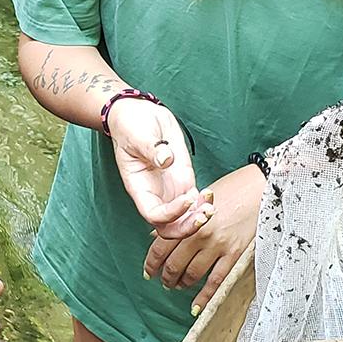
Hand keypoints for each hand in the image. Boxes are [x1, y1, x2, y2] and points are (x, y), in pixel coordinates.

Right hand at [107, 97, 208, 237]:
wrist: (139, 114)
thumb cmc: (132, 126)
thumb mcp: (138, 134)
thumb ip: (151, 149)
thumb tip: (166, 160)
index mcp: (139, 188)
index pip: (154, 214)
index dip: (171, 213)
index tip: (187, 198)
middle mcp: (155, 194)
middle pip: (169, 226)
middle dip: (186, 227)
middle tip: (203, 215)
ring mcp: (170, 189)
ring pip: (183, 218)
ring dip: (198, 218)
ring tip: (210, 207)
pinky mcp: (182, 180)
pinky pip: (194, 202)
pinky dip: (203, 203)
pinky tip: (210, 194)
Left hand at [145, 163, 265, 311]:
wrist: (262, 187)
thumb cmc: (231, 188)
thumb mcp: (200, 198)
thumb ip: (180, 219)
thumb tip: (157, 237)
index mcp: (188, 218)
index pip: (160, 246)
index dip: (151, 262)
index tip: (148, 271)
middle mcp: (199, 234)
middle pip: (174, 264)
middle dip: (166, 276)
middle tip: (164, 281)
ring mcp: (217, 245)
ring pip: (192, 274)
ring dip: (182, 284)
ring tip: (179, 286)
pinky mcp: (234, 254)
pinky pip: (215, 281)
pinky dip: (204, 296)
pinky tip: (196, 306)